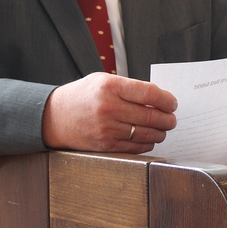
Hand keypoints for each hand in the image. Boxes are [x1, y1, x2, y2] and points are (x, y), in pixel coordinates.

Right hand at [42, 72, 177, 152]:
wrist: (54, 117)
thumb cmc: (81, 96)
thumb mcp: (102, 80)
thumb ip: (128, 87)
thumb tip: (158, 97)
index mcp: (110, 87)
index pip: (149, 93)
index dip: (166, 99)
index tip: (172, 103)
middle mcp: (109, 108)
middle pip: (151, 116)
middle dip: (168, 119)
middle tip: (172, 118)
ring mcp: (107, 129)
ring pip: (146, 134)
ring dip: (160, 133)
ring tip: (163, 128)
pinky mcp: (106, 145)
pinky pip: (135, 147)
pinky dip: (147, 143)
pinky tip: (149, 138)